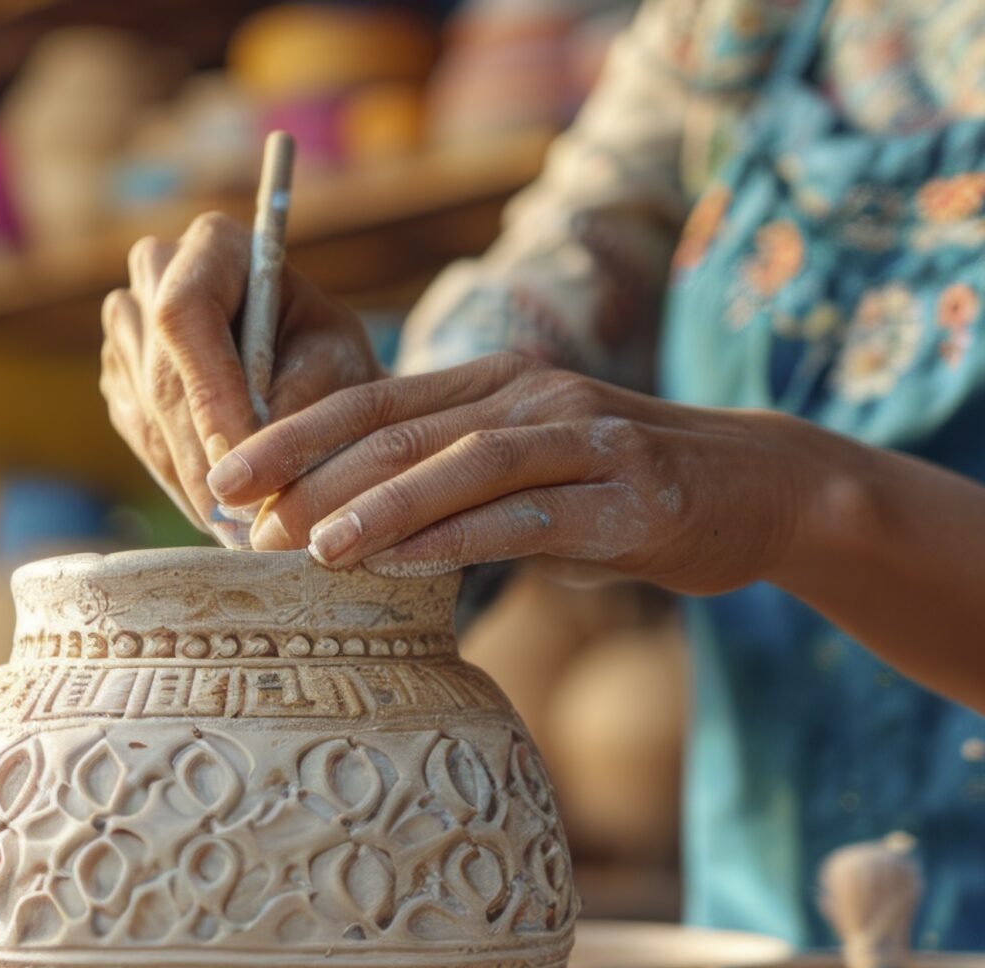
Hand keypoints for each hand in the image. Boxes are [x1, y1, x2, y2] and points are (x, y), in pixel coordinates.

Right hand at [101, 212, 384, 529]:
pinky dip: (181, 482)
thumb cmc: (332, 359)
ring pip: (146, 415)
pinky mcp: (119, 378)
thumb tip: (244, 457)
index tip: (244, 463)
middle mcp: (154, 274)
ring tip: (241, 529)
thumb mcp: (339, 368)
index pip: (184, 314)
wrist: (310, 371)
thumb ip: (299, 402)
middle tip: (245, 522)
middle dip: (204, 456)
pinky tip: (220, 508)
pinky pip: (140, 439)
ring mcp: (126, 327)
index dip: (208, 394)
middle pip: (161, 375)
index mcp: (213, 247)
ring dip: (193, 480)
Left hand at [204, 352, 846, 592]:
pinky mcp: (627, 498)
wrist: (761, 490)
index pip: (374, 401)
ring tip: (307, 545)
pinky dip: (454, 539)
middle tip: (242, 520)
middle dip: (312, 472)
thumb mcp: (528, 475)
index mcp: (496, 384)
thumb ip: (451, 489)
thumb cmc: (624, 491)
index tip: (223, 476)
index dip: (293, 434)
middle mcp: (532, 397)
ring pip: (459, 465)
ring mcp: (584, 442)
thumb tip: (345, 532)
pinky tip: (399, 565)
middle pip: (400, 428)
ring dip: (377, 505)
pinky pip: (525, 517)